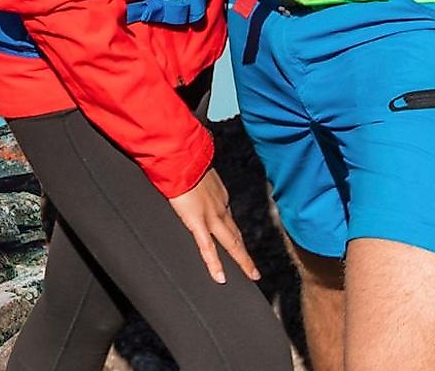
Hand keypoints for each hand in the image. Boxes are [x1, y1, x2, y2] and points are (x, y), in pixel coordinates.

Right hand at [167, 168, 259, 284]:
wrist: (181, 155)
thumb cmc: (183, 157)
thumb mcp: (194, 166)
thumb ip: (196, 176)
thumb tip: (189, 174)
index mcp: (218, 193)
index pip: (228, 215)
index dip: (233, 229)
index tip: (236, 238)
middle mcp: (220, 206)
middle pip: (236, 233)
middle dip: (245, 251)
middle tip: (253, 267)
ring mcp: (211, 216)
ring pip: (232, 243)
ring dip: (243, 260)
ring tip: (252, 274)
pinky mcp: (198, 222)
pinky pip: (207, 248)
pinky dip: (214, 264)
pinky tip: (219, 278)